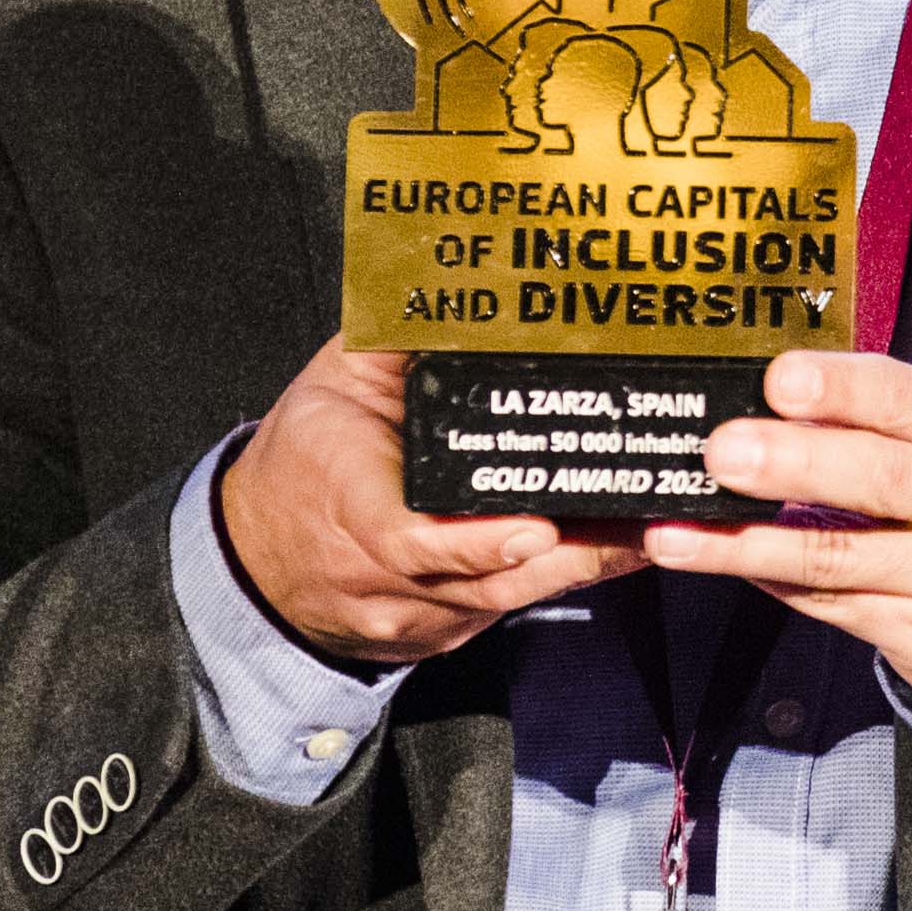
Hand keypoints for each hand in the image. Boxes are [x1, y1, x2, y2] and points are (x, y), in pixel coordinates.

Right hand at [214, 345, 646, 661]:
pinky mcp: (446, 630)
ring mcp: (418, 613)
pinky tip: (617, 548)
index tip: (535, 526)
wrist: (261, 556)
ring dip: (585, 566)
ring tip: (651, 528)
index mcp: (351, 507)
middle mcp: (385, 576)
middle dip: (571, 553)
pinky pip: (511, 608)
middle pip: (487, 580)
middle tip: (641, 520)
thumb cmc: (303, 462)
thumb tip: (442, 279)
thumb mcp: (332, 385)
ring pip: (511, 600)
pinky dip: (563, 578)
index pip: (411, 541)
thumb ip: (389, 340)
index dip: (477, 542)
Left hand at [642, 349, 911, 720]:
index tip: (781, 379)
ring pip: (838, 557)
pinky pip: (830, 603)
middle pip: (879, 479)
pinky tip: (720, 562)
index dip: (844, 389)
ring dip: (748, 544)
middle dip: (793, 463)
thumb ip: (880, 422)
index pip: (909, 399)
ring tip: (677, 532)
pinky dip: (768, 581)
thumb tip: (768, 397)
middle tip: (720, 451)